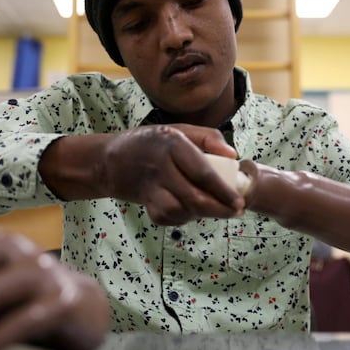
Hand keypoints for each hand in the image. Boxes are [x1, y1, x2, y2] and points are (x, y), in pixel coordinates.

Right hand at [100, 124, 243, 224]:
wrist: (110, 160)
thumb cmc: (151, 143)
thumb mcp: (178, 130)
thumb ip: (208, 138)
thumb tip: (233, 155)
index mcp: (172, 143)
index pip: (202, 172)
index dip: (223, 190)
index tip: (239, 202)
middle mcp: (160, 165)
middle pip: (194, 196)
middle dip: (218, 209)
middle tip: (234, 212)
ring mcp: (150, 186)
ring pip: (180, 210)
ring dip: (199, 214)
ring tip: (212, 209)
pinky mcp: (144, 201)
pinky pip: (166, 217)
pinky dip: (181, 218)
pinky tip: (188, 211)